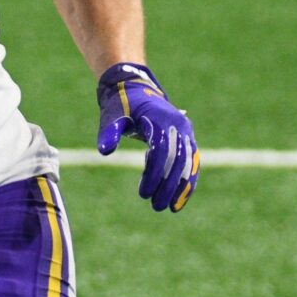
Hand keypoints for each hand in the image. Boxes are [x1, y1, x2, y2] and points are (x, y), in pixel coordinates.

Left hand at [96, 62, 200, 212]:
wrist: (135, 88)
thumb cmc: (121, 105)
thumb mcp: (112, 116)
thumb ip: (109, 132)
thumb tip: (104, 151)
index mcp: (162, 119)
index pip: (161, 152)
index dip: (154, 174)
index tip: (143, 194)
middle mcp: (179, 126)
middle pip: (178, 161)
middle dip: (168, 186)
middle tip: (157, 206)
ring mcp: (186, 132)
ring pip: (189, 164)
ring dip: (181, 187)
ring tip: (171, 208)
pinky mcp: (188, 139)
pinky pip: (191, 163)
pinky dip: (187, 181)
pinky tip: (179, 199)